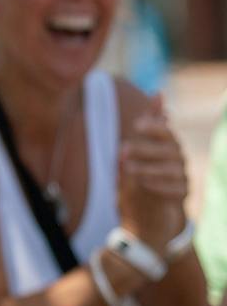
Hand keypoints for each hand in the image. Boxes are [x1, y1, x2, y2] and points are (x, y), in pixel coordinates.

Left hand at [118, 97, 188, 249]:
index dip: (154, 126)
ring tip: (128, 169)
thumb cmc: (143, 173)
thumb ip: (147, 127)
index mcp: (167, 145)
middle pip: (168, 149)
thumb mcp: (138, 151)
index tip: (137, 124)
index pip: (165, 131)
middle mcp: (178, 159)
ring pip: (171, 169)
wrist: (149, 211)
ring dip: (149, 167)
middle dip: (146, 148)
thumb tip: (157, 94)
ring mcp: (182, 176)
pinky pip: (175, 189)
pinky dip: (159, 186)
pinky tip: (143, 183)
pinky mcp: (182, 194)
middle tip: (123, 148)